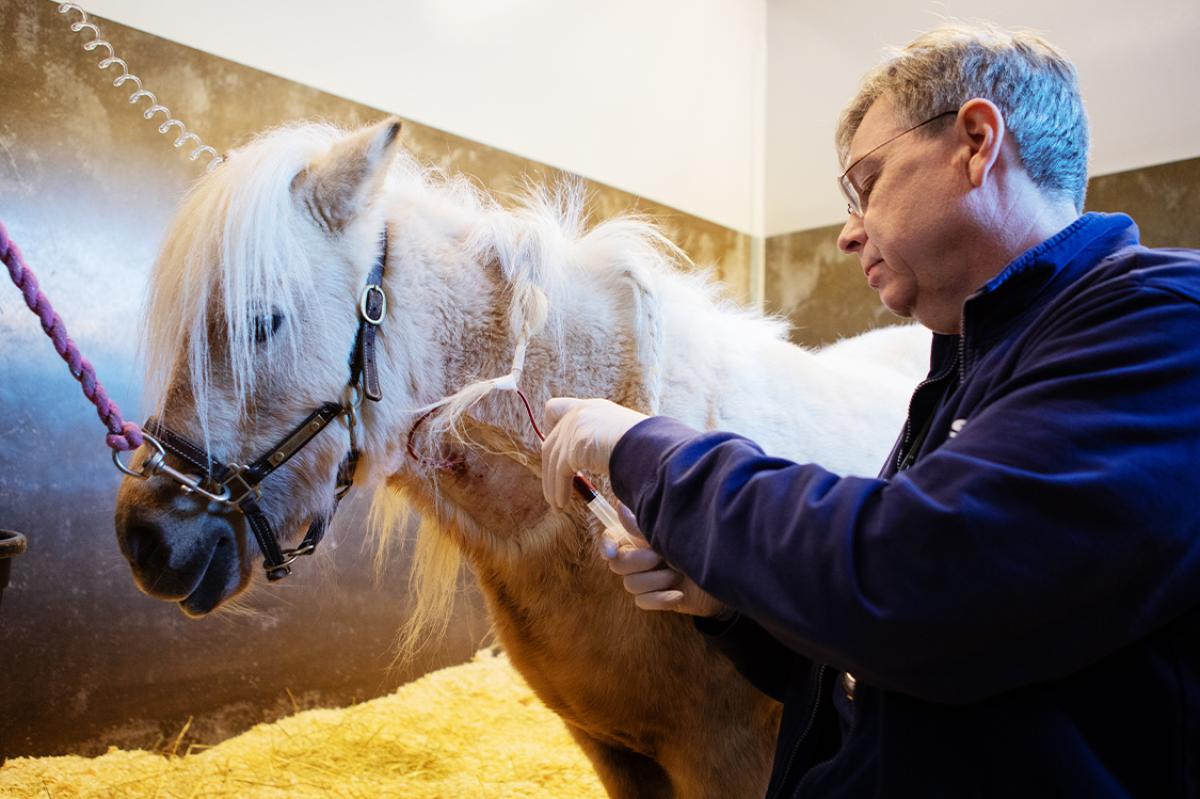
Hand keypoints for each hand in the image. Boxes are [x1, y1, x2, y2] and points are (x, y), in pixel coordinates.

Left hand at [541, 398, 647, 508]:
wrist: (654, 446)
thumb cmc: (651, 450)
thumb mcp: (625, 444)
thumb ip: (609, 455)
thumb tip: (614, 498)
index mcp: (594, 408)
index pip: (559, 409)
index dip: (551, 428)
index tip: (552, 448)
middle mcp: (582, 412)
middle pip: (551, 440)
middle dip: (549, 465)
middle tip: (554, 485)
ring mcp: (576, 426)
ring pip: (552, 458)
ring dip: (552, 484)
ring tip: (557, 504)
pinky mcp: (574, 445)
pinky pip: (559, 472)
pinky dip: (558, 489)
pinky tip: (562, 504)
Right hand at [603, 503, 727, 617]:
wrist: (722, 576)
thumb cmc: (697, 546)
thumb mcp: (669, 533)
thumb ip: (642, 525)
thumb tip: (620, 507)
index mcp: (638, 537)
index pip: (611, 538)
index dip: (607, 544)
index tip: (613, 551)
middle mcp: (638, 556)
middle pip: (618, 564)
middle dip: (638, 561)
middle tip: (660, 557)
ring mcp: (645, 578)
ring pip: (630, 584)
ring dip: (655, 580)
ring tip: (677, 575)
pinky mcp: (653, 597)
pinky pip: (642, 602)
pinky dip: (661, 598)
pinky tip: (678, 594)